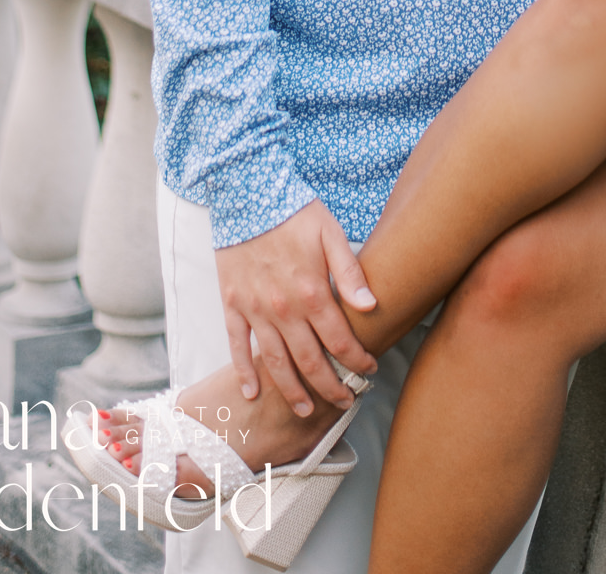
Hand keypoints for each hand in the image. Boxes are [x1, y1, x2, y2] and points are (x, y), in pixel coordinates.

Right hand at [215, 197, 378, 415]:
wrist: (247, 194)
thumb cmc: (294, 211)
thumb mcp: (331, 233)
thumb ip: (350, 272)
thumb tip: (372, 305)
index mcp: (312, 292)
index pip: (340, 339)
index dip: (357, 359)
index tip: (369, 370)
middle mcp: (284, 309)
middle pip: (310, 361)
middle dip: (330, 386)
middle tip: (344, 402)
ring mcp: (256, 310)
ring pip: (276, 362)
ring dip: (292, 390)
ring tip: (306, 410)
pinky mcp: (233, 305)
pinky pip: (238, 346)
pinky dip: (244, 372)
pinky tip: (252, 393)